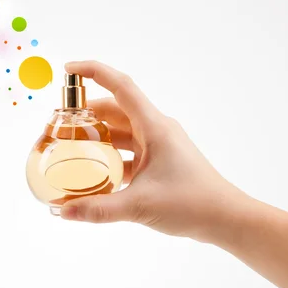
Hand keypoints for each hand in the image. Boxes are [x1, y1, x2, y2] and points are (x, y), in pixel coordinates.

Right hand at [60, 61, 249, 241]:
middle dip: (88, 110)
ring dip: (98, 134)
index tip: (69, 69)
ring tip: (72, 142)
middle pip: (115, 109)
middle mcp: (156, 130)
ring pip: (122, 131)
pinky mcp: (159, 162)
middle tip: (61, 120)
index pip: (121, 86)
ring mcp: (159, 146)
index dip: (93, 72)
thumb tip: (64, 211)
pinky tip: (94, 171)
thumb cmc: (192, 203)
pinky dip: (110, 156)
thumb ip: (99, 208)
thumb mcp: (140, 205)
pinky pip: (129, 151)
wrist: (225, 218)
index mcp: (154, 127)